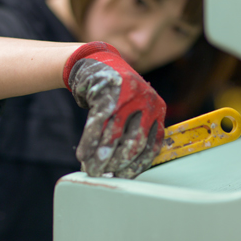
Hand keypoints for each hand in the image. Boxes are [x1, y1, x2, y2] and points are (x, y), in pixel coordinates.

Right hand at [63, 42, 165, 178]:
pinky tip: (82, 154)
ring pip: (114, 134)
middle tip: (104, 174)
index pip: (152, 144)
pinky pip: (97, 122)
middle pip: (134, 141)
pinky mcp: (106, 90)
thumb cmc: (117, 96)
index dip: (137, 164)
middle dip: (117, 162)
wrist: (98, 63)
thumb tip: (121, 171)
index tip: (124, 176)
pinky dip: (89, 142)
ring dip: (101, 156)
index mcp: (157, 109)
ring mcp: (126, 95)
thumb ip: (133, 134)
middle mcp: (146, 101)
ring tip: (91, 169)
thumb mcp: (134, 110)